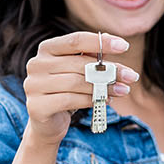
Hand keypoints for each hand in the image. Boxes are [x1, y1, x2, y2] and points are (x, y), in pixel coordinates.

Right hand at [22, 32, 136, 143]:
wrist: (47, 124)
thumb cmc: (66, 91)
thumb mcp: (79, 71)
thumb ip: (90, 55)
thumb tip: (110, 39)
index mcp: (46, 49)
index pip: (75, 40)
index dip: (100, 42)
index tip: (124, 46)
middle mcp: (36, 64)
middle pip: (80, 63)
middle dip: (110, 70)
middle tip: (131, 76)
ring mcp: (33, 86)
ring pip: (76, 82)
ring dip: (104, 87)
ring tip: (123, 90)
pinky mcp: (36, 106)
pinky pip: (70, 100)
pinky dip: (91, 100)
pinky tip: (105, 100)